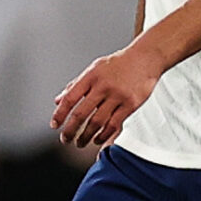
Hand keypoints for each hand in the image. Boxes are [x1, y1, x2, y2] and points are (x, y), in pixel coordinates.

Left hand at [50, 39, 167, 148]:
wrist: (145, 58)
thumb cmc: (119, 63)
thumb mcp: (94, 68)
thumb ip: (76, 84)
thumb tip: (58, 100)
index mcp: (91, 76)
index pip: (70, 98)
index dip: (60, 113)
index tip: (54, 125)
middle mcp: (103, 86)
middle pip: (82, 114)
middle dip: (70, 130)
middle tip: (66, 139)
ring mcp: (117, 96)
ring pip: (97, 122)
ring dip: (86, 136)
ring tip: (80, 142)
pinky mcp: (130, 104)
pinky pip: (113, 125)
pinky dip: (103, 135)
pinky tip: (97, 139)